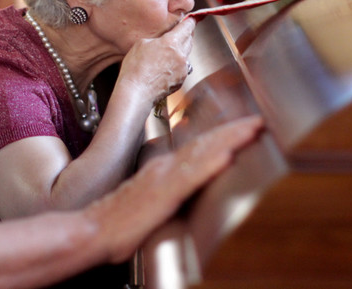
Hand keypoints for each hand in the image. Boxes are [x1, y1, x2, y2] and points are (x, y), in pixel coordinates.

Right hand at [90, 115, 263, 262]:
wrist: (92, 230)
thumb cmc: (118, 218)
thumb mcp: (148, 197)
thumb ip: (167, 185)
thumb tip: (184, 178)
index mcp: (164, 168)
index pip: (200, 145)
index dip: (224, 134)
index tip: (247, 125)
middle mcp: (166, 167)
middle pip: (206, 144)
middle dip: (235, 131)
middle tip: (259, 120)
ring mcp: (165, 179)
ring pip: (203, 154)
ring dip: (230, 140)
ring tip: (252, 129)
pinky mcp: (163, 196)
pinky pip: (191, 178)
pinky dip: (210, 166)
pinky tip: (226, 158)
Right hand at [118, 17, 195, 102]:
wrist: (136, 92)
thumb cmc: (135, 68)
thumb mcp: (142, 43)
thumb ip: (157, 37)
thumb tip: (163, 38)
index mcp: (172, 43)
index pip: (187, 27)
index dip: (189, 21)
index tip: (191, 19)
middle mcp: (181, 55)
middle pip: (190, 40)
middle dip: (186, 34)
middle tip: (180, 31)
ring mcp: (183, 69)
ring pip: (187, 54)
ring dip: (182, 49)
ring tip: (170, 50)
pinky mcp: (181, 80)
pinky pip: (184, 67)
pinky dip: (178, 63)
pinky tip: (166, 65)